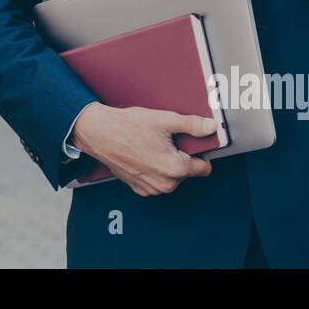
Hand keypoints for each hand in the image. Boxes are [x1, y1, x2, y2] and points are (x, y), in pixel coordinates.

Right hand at [71, 103, 214, 196]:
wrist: (98, 133)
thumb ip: (192, 125)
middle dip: (181, 156)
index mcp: (175, 168)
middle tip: (166, 140)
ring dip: (167, 164)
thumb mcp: (164, 120)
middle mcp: (165, 184)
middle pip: (187, 172)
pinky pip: (157, 181)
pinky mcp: (139, 188)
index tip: (191, 143)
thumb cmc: (127, 126)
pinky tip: (144, 154)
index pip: (204, 168)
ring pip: (172, 177)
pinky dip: (154, 170)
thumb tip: (210, 127)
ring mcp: (151, 188)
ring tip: (152, 146)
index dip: (200, 152)